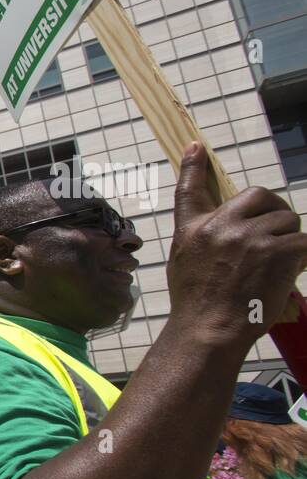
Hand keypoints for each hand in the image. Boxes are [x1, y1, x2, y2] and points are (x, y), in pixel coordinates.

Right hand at [167, 143, 306, 349]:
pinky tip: (290, 273)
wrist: (209, 330)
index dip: (194, 167)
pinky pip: (304, 242)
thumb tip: (221, 230)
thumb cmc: (197, 304)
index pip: (191, 191)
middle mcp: (221, 226)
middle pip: (260, 197)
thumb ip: (202, 238)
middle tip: (277, 235)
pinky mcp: (278, 249)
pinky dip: (303, 257)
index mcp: (194, 230)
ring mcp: (250, 236)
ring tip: (277, 266)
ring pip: (287, 221)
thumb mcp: (185, 264)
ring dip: (290, 240)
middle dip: (274, 212)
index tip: (196, 147)